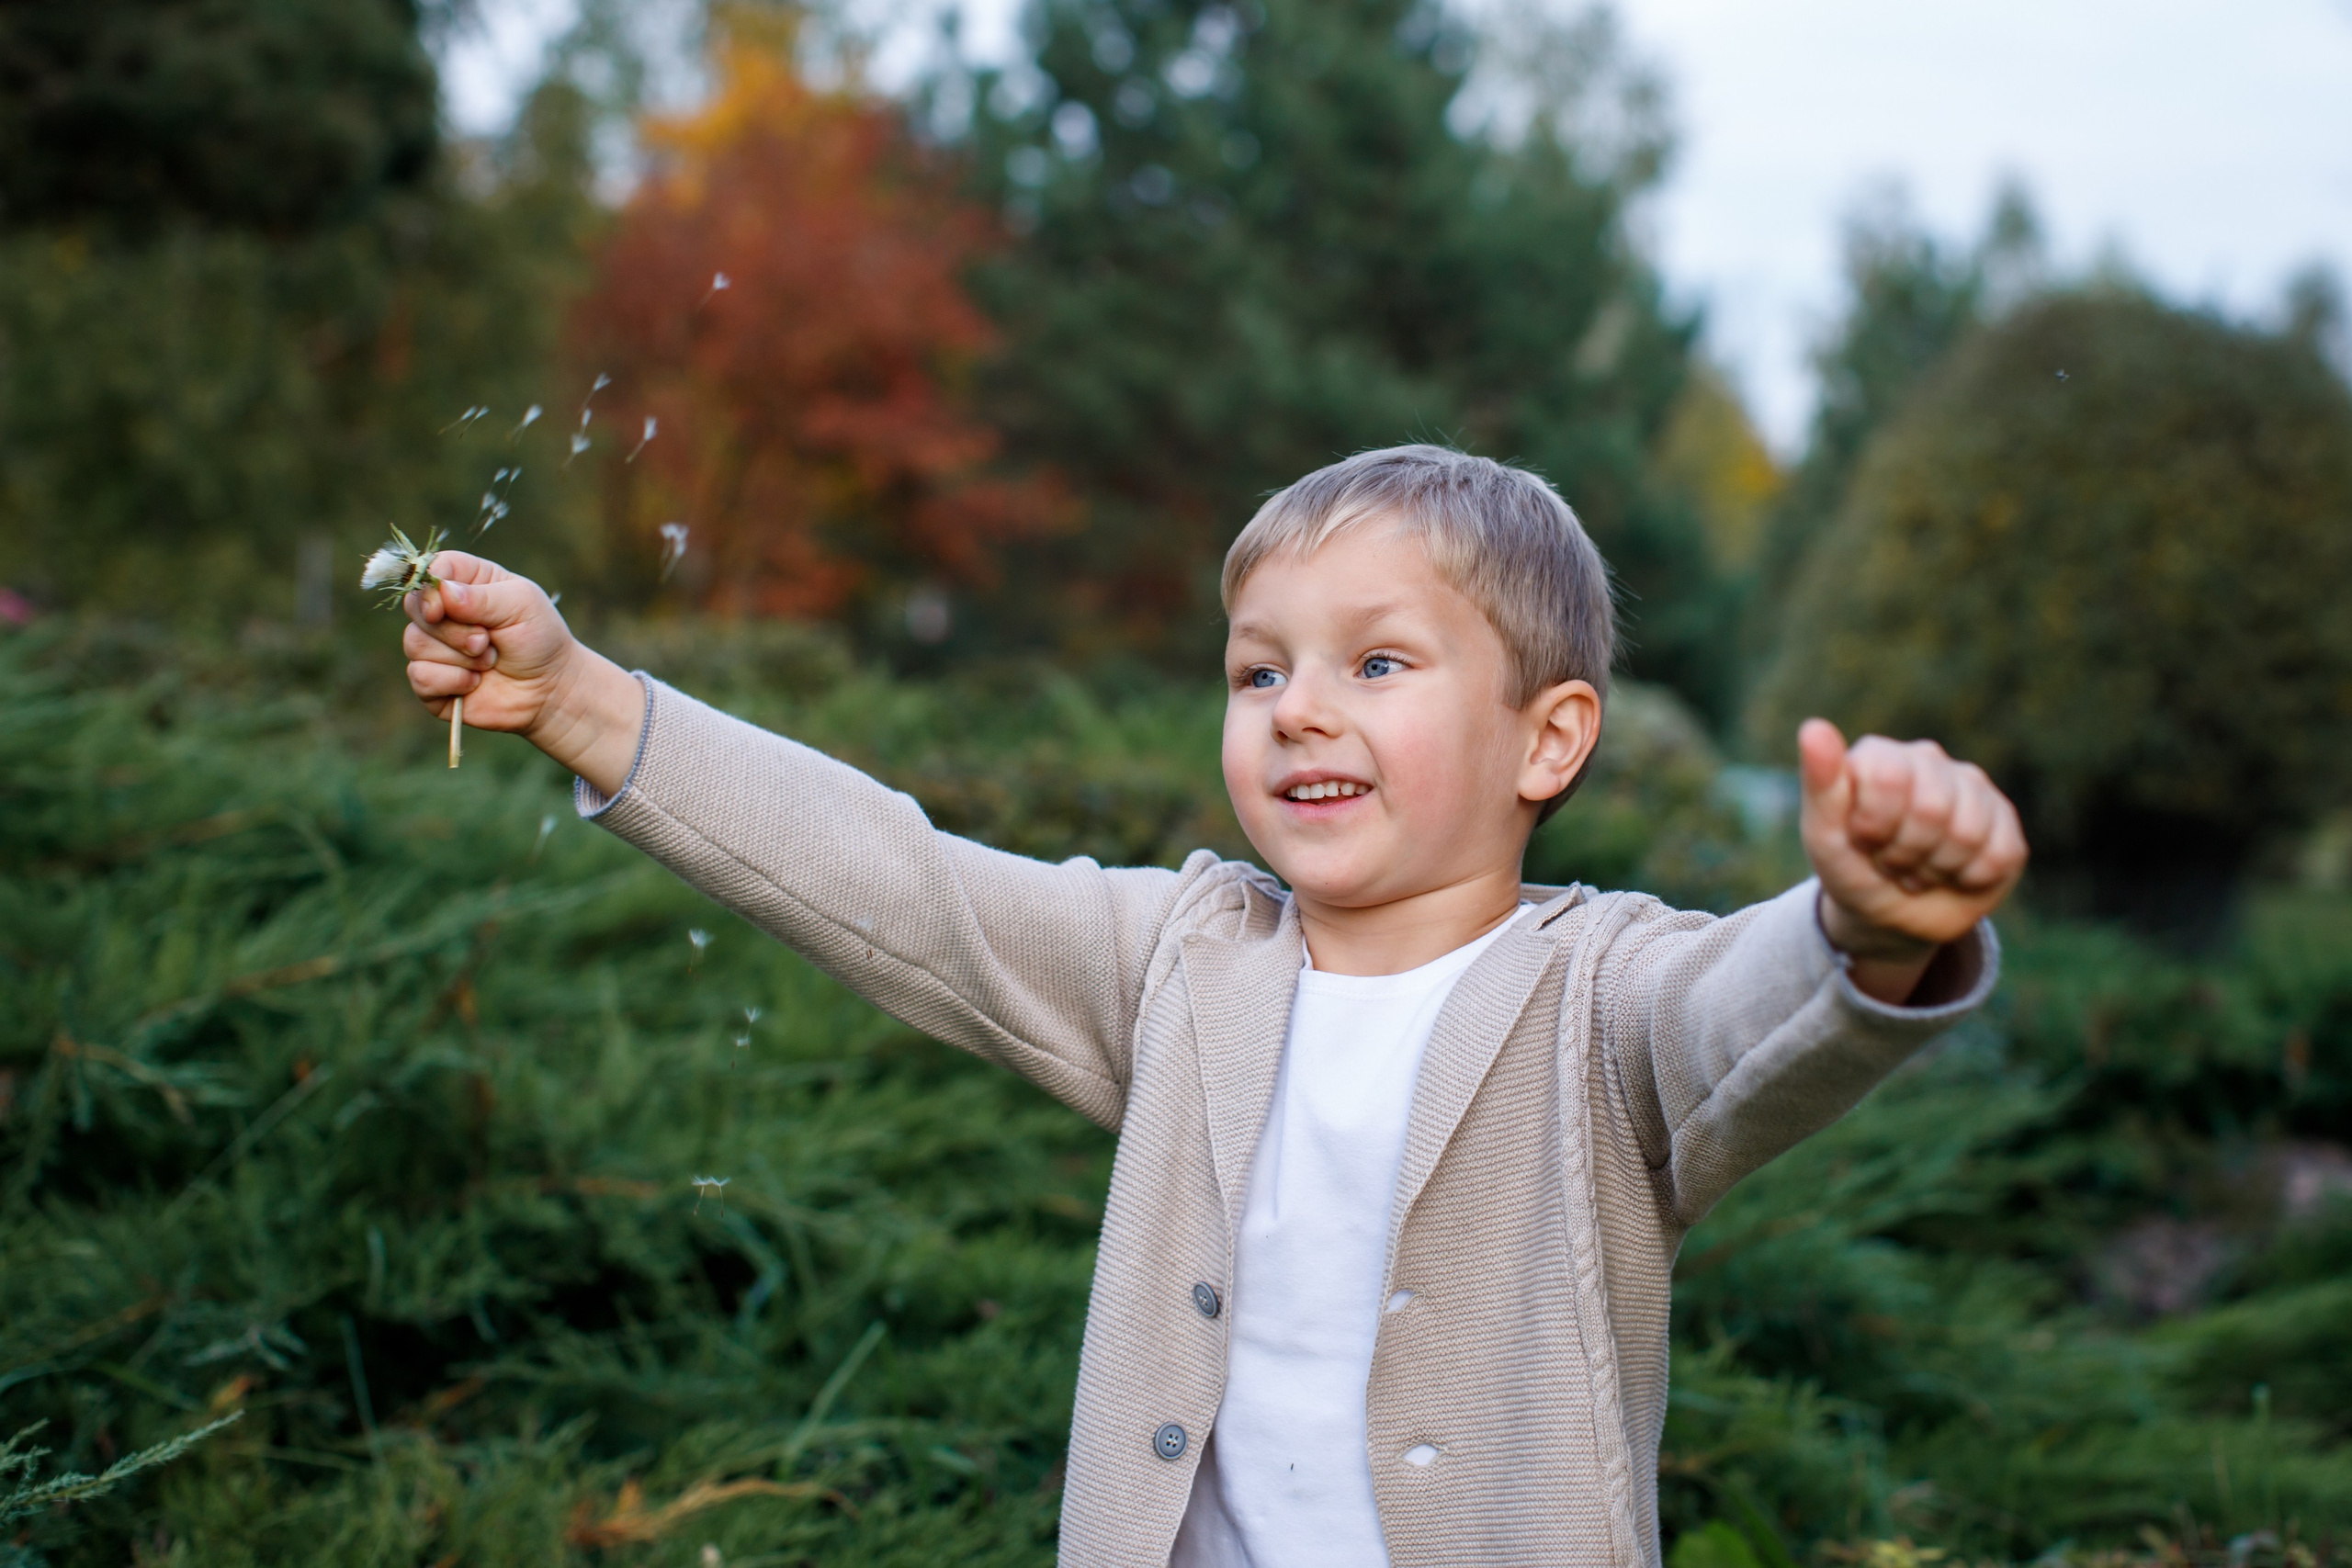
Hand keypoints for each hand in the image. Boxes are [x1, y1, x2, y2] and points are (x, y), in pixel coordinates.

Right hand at [402, 552, 644, 794]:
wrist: (550, 690)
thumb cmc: (539, 640)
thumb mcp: (522, 605)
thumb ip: (482, 597)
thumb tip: (442, 593)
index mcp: (466, 582)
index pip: (430, 570)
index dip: (430, 588)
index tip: (443, 607)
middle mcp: (444, 611)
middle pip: (415, 607)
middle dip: (453, 630)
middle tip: (486, 641)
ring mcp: (434, 646)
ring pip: (415, 643)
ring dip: (459, 658)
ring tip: (489, 661)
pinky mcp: (431, 681)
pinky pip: (419, 677)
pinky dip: (451, 682)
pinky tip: (475, 683)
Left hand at [1798, 719, 2026, 987]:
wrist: (1890, 915)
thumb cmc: (1852, 869)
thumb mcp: (1825, 837)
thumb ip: (1820, 784)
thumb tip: (1813, 728)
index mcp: (1880, 755)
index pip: (1888, 778)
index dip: (1873, 825)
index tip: (1861, 839)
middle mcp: (1928, 759)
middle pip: (1932, 808)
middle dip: (1905, 852)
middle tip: (1890, 860)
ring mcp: (1972, 786)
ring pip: (1968, 833)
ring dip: (1935, 868)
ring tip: (1917, 867)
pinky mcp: (2004, 820)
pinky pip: (1998, 854)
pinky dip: (1968, 878)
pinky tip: (1953, 873)